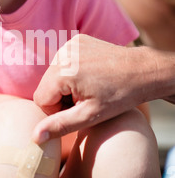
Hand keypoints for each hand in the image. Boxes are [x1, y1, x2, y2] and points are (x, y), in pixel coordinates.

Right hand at [32, 34, 150, 143]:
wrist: (143, 70)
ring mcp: (69, 45)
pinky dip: (71, 72)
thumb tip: (35, 137)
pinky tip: (90, 77)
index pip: (40, 99)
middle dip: (60, 98)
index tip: (79, 110)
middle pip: (45, 86)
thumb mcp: (90, 116)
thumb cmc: (119, 96)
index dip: (57, 111)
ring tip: (88, 90)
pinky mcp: (77, 40)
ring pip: (53, 75)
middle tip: (84, 102)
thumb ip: (60, 125)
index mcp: (63, 72)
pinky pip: (63, 63)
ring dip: (65, 86)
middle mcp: (62, 54)